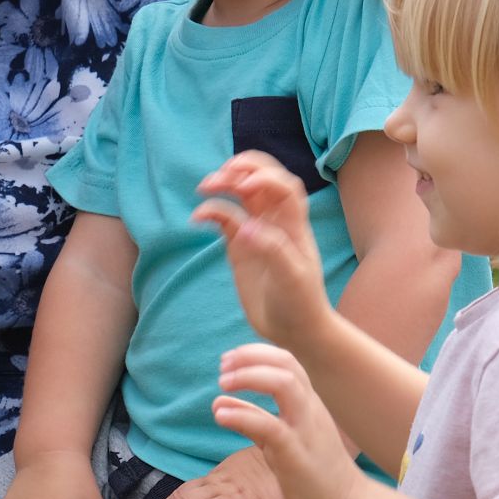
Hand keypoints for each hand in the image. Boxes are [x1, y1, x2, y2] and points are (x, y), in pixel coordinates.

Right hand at [194, 151, 334, 347]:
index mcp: (294, 224)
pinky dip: (210, 212)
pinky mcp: (239, 245)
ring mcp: (256, 231)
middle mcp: (276, 221)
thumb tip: (246, 227)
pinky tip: (197, 218)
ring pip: (241, 194)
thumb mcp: (293, 277)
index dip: (266, 176)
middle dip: (243, 169)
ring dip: (224, 184)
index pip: (284, 186)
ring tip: (204, 187)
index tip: (245, 185)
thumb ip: (273, 249)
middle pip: (263, 179)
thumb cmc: (301, 302)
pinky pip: (223, 218)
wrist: (295, 329)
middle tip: (222, 174)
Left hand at [213, 344, 361, 498]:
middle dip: (250, 357)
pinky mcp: (296, 453)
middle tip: (222, 367)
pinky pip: (270, 425)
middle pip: (285, 363)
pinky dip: (243, 416)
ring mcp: (305, 428)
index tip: (228, 360)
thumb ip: (252, 415)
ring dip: (248, 377)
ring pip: (283, 384)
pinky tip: (221, 416)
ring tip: (222, 384)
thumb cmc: (313, 469)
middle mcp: (309, 408)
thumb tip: (220, 401)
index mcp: (308, 401)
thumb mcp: (281, 435)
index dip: (254, 353)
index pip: (285, 360)